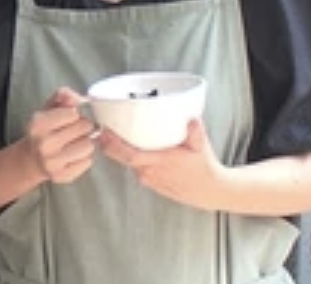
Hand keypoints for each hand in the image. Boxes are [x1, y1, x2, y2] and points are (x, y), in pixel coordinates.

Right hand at [21, 87, 95, 184]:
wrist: (33, 158)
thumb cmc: (45, 130)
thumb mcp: (50, 107)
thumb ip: (63, 96)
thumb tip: (76, 98)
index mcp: (39, 124)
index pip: (74, 113)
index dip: (75, 114)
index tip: (69, 118)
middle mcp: (44, 144)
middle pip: (84, 128)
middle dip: (83, 127)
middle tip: (74, 131)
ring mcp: (52, 163)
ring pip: (89, 146)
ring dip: (85, 142)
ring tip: (75, 142)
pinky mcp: (61, 176)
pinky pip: (87, 162)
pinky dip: (84, 158)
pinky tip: (74, 155)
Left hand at [100, 119, 225, 210]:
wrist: (209, 191)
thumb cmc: (205, 167)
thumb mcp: (201, 146)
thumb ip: (196, 132)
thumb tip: (192, 119)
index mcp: (161, 162)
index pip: (130, 156)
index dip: (114, 145)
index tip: (105, 132)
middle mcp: (151, 172)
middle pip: (121, 159)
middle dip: (108, 145)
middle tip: (101, 129)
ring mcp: (150, 179)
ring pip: (127, 164)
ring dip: (118, 151)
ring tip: (112, 134)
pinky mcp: (151, 183)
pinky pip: (135, 168)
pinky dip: (129, 158)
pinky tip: (129, 147)